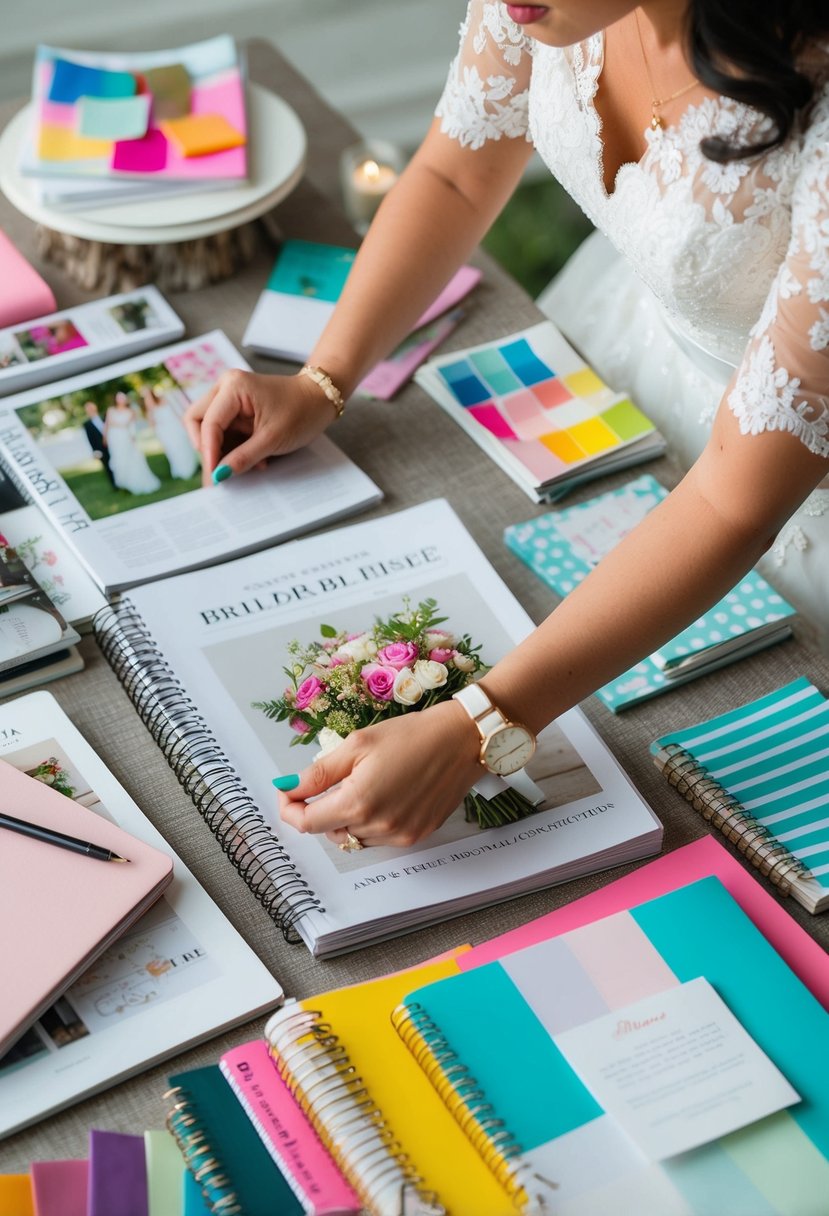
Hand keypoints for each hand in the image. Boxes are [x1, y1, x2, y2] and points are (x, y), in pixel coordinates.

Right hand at [183, 369, 337, 486]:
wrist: (320, 399)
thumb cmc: (302, 411)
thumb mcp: (272, 439)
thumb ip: (243, 457)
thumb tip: (219, 475)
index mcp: (233, 387)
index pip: (207, 423)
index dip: (208, 451)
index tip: (215, 475)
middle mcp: (225, 387)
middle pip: (197, 421)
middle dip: (208, 449)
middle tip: (220, 472)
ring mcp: (229, 398)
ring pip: (209, 429)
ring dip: (224, 451)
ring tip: (249, 466)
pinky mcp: (236, 409)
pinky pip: (224, 432)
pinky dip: (234, 448)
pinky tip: (255, 460)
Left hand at [277, 701, 482, 848]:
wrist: (461, 741)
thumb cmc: (411, 735)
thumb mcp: (357, 745)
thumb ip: (319, 772)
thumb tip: (289, 788)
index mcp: (358, 802)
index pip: (307, 823)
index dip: (290, 810)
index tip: (287, 794)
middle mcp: (378, 827)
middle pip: (330, 831)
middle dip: (322, 809)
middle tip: (333, 779)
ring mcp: (400, 836)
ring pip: (354, 836)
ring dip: (347, 818)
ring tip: (363, 785)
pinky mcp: (417, 836)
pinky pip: (380, 838)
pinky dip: (372, 822)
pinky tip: (385, 794)